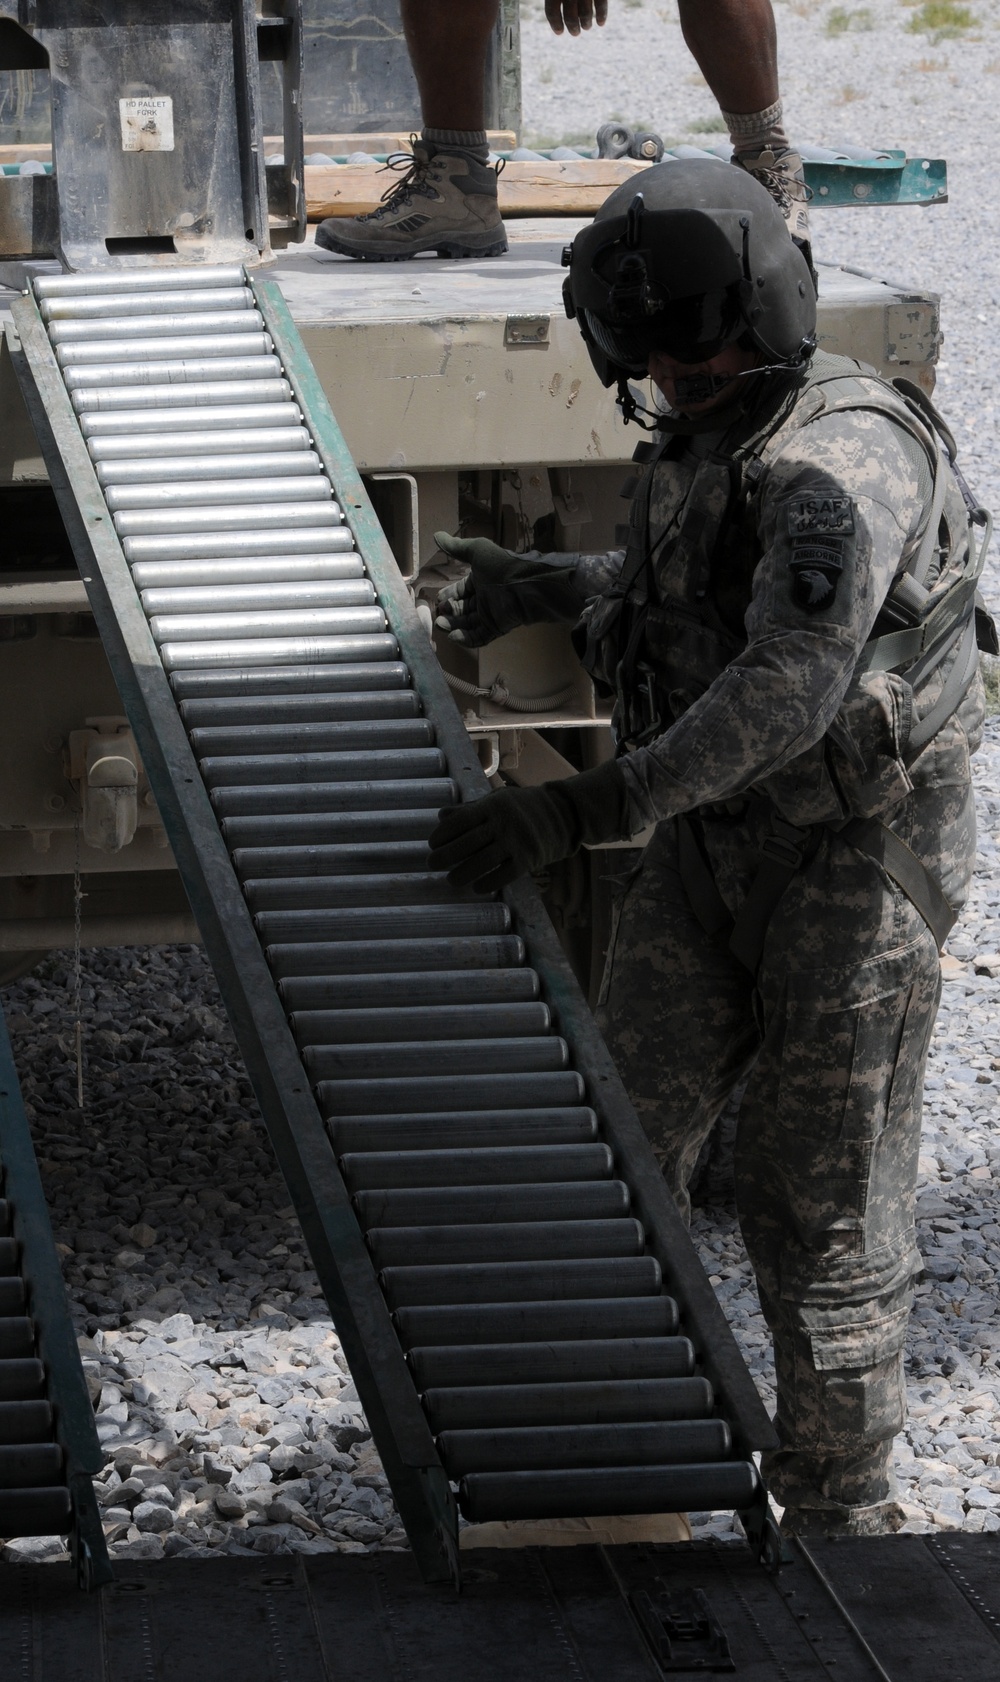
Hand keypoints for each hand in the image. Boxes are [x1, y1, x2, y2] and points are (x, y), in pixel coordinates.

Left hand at [428, 762, 629, 892]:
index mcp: (492, 806)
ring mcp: (516, 841)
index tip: (432, 844)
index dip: (442, 834)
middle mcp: (503, 822)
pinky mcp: (529, 859)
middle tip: (432, 864)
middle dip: (445, 856)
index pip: (460, 821)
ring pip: (482, 862)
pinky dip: (487, 883)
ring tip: (451, 880)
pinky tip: (476, 887)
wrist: (564, 813)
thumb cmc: (524, 806)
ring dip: (462, 874)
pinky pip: (503, 875)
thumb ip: (470, 809)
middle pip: (467, 844)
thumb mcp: (497, 800)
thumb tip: (441, 816)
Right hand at [434, 533, 524, 646]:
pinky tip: (453, 636)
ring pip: (468, 623)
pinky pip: (479, 636)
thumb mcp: (477, 550)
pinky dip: (465, 638)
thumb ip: (456, 547)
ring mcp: (490, 614)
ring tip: (441, 625)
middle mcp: (484, 598)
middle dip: (449, 612)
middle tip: (438, 614)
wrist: (523, 584)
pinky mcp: (496, 628)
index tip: (438, 599)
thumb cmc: (500, 565)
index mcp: (480, 580)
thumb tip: (436, 535)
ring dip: (453, 625)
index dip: (449, 595)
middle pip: (462, 608)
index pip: (461, 590)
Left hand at [546, 0, 608, 34]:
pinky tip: (600, 23)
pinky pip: (601, 5)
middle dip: (573, 27)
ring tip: (586, 27)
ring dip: (586, 23)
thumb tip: (556, 14)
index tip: (559, 32)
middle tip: (575, 33)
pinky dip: (601, 15)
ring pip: (585, 14)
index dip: (555, 23)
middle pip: (569, 16)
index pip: (551, 11)